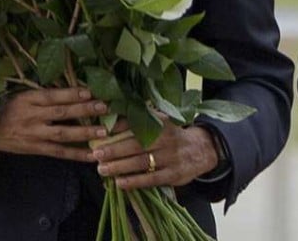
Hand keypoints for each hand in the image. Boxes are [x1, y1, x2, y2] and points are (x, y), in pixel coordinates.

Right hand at [0, 88, 108, 161]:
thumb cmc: (7, 108)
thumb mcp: (22, 95)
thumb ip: (44, 95)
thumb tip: (75, 90)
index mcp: (28, 100)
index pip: (53, 95)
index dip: (71, 93)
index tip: (90, 91)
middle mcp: (32, 116)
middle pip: (61, 113)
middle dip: (84, 110)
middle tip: (104, 107)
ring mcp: (34, 134)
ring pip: (62, 134)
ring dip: (84, 133)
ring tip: (103, 132)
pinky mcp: (34, 149)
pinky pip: (58, 152)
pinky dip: (76, 154)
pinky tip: (91, 155)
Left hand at [92, 119, 219, 190]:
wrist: (202, 149)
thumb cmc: (173, 135)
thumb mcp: (162, 121)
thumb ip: (141, 118)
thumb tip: (112, 114)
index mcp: (162, 123)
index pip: (138, 123)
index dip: (119, 127)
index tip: (101, 130)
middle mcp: (167, 139)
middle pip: (137, 144)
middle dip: (115, 149)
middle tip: (96, 153)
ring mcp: (171, 157)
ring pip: (142, 162)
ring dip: (120, 166)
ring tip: (102, 169)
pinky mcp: (173, 174)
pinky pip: (151, 179)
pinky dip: (134, 181)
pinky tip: (119, 183)